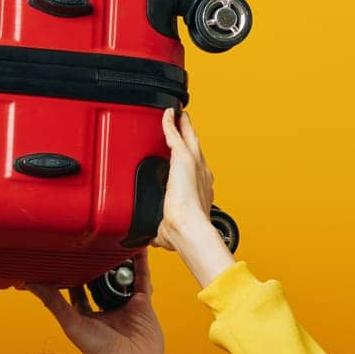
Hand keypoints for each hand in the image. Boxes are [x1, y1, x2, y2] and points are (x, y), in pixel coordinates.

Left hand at [26, 250, 163, 353]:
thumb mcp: (71, 323)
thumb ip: (53, 302)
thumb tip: (30, 284)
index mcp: (86, 314)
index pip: (76, 287)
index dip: (71, 272)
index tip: (65, 254)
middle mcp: (105, 308)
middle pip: (100, 278)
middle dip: (96, 262)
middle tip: (90, 241)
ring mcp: (124, 304)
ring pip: (121, 275)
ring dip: (118, 259)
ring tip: (112, 237)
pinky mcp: (143, 302)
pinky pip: (142, 277)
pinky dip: (140, 262)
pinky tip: (136, 246)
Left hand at [151, 108, 233, 288]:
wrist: (187, 227)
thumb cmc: (182, 233)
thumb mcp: (169, 232)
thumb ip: (161, 231)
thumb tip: (152, 239)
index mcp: (201, 191)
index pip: (196, 173)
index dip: (191, 165)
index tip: (184, 161)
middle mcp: (202, 175)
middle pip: (196, 150)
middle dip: (190, 138)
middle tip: (185, 126)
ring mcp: (194, 164)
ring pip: (189, 138)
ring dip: (184, 126)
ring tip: (179, 116)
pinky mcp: (184, 158)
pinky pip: (175, 134)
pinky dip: (170, 123)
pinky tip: (167, 114)